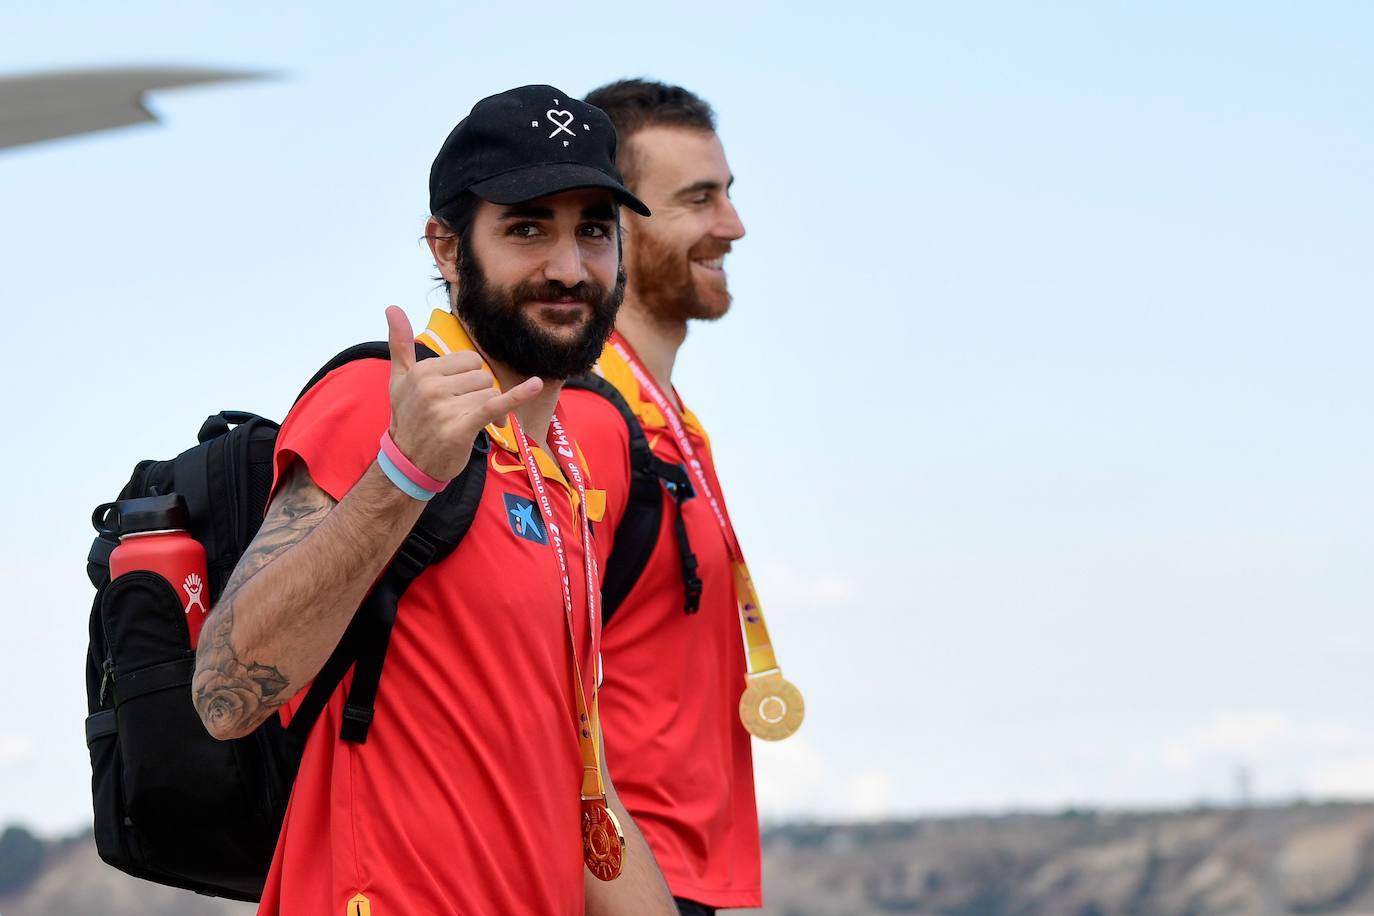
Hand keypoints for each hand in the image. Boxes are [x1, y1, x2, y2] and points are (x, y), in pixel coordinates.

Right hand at [385, 306, 541, 480]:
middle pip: (482, 376)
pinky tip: (535, 385)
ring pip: (490, 393)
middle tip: (460, 412)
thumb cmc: (408, 418)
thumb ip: (400, 344)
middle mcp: (431, 387)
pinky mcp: (461, 427)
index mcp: (421, 371)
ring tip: (466, 424)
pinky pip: (495, 405)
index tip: (456, 396)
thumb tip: (392, 307)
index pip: (469, 360)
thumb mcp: (399, 380)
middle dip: (479, 393)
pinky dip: (518, 395)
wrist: (409, 463)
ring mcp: (445, 407)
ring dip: (486, 409)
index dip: (469, 378)